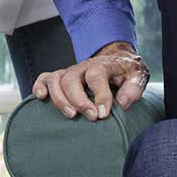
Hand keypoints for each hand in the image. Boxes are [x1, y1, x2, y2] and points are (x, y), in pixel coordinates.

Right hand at [32, 42, 149, 120]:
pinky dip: (39, 86)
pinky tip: (40, 98)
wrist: (118, 59)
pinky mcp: (61, 77)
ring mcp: (70, 71)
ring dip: (60, 99)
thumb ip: (133, 89)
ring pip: (56, 80)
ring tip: (71, 115)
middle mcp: (83, 67)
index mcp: (103, 65)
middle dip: (79, 100)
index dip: (99, 96)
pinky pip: (44, 78)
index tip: (103, 114)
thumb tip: (122, 104)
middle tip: (92, 117)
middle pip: (72, 79)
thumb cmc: (127, 72)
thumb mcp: (138, 76)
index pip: (97, 76)